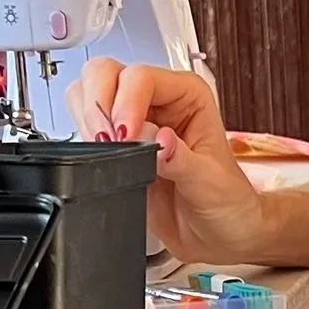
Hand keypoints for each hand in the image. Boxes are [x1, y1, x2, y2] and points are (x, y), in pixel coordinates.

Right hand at [66, 57, 269, 267]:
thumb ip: (181, 160)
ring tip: (105, 149)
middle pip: (106, 73)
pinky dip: (82, 136)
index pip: (142, 78)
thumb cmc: (226, 203)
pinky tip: (101, 157)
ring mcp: (133, 120)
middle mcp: (158, 101)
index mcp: (188, 96)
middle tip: (106, 141)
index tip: (125, 136)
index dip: (126, 103)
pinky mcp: (115, 144)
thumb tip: (155, 139)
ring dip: (88, 119)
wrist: (218, 235)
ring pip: (88, 92)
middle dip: (99, 104)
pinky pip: (83, 123)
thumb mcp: (210, 183)